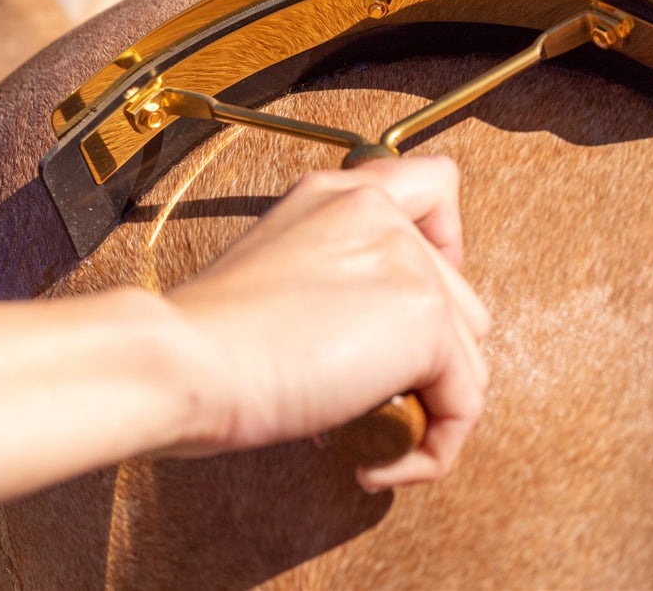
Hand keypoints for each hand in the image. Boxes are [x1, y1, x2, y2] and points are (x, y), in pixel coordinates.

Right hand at [159, 155, 490, 489]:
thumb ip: (336, 277)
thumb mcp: (275, 272)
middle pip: (460, 298)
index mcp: (342, 195)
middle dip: (427, 359)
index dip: (446, 245)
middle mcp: (382, 214)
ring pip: (468, 357)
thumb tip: (378, 338)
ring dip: (428, 409)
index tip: (410, 301)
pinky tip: (375, 465)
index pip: (435, 188)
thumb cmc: (205, 339)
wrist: (183, 361)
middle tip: (365, 396)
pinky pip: (463, 406)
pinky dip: (432, 449)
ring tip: (366, 435)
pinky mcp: (424, 322)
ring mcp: (409, 264)